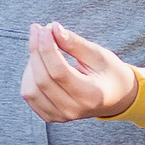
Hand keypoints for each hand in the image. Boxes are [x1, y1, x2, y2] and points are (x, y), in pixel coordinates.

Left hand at [21, 22, 139, 122]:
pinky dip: (29, 76)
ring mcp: (60, 117)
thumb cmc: (109, 73)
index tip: (44, 28)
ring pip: (30, 90)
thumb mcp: (99, 55)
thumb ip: (75, 43)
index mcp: (91, 95)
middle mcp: (73, 110)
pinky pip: (30, 96)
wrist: (115, 98)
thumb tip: (53, 28)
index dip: (47, 47)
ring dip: (32, 63)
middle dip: (36, 50)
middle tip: (39, 29)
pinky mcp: (50, 117)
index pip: (58, 72)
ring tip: (42, 47)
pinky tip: (40, 63)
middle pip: (42, 80)